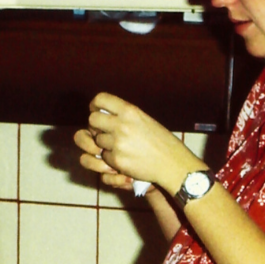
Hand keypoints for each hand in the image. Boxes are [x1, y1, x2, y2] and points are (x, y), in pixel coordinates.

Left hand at [76, 93, 199, 194]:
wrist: (172, 163)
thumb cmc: (161, 141)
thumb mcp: (144, 119)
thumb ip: (125, 114)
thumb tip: (104, 113)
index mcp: (129, 110)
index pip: (100, 99)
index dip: (94, 106)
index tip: (95, 111)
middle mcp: (121, 124)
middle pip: (92, 120)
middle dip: (95, 126)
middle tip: (103, 132)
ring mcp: (118, 143)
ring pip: (97, 140)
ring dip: (104, 144)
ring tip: (119, 146)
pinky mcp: (117, 160)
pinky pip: (104, 156)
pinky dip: (111, 158)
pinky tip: (124, 157)